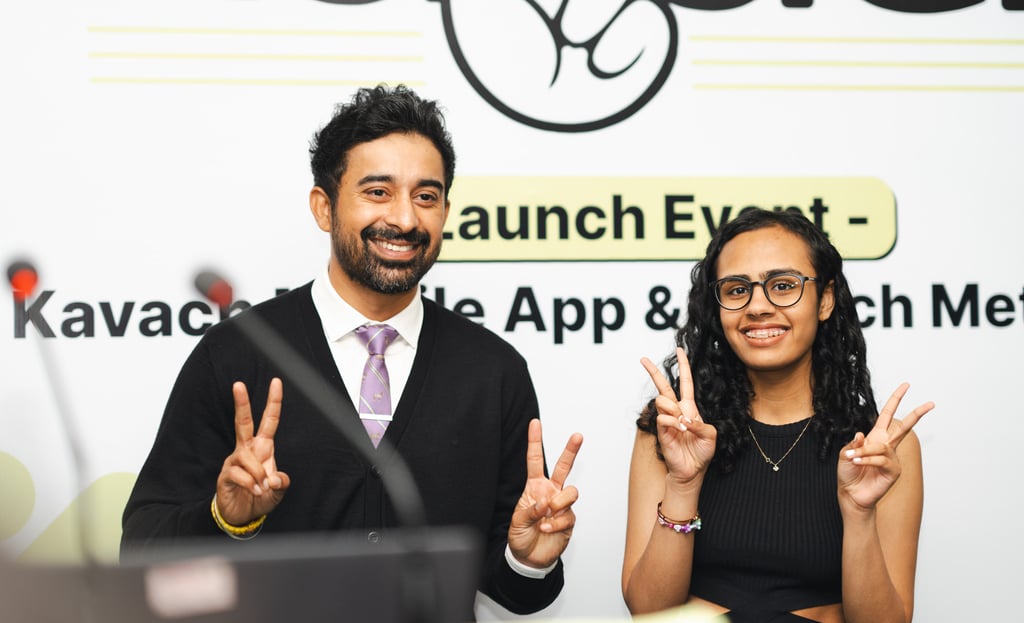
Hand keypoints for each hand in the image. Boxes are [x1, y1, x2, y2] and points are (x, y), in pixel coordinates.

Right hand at [215, 378, 290, 524]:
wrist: (243, 515)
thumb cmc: (261, 497)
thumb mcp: (278, 491)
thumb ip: (281, 483)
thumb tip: (274, 478)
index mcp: (263, 447)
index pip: (269, 421)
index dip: (274, 402)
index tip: (276, 382)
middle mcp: (247, 449)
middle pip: (243, 421)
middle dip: (242, 403)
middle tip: (238, 384)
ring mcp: (234, 460)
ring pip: (247, 457)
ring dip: (259, 475)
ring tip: (262, 488)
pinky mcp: (226, 474)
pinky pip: (240, 475)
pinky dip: (251, 485)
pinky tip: (254, 491)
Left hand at [507, 419, 583, 569]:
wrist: (529, 558)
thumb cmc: (520, 536)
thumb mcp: (517, 521)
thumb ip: (530, 509)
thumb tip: (545, 503)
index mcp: (534, 487)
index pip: (534, 460)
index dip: (534, 441)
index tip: (535, 423)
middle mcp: (550, 492)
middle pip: (563, 467)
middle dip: (571, 451)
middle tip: (577, 436)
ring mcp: (561, 506)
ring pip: (571, 492)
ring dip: (559, 503)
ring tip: (547, 514)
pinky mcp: (569, 520)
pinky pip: (568, 516)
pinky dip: (554, 523)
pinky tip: (545, 529)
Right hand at [640, 347, 716, 486]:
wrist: (692, 470)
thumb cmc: (702, 452)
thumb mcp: (710, 434)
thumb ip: (699, 423)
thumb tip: (683, 418)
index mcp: (690, 407)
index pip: (685, 382)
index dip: (683, 365)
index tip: (679, 350)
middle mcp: (677, 411)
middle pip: (663, 386)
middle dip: (653, 372)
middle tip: (643, 359)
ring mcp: (667, 420)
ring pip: (662, 401)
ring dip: (674, 410)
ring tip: (683, 425)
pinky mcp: (661, 431)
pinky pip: (663, 418)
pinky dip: (673, 423)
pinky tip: (679, 431)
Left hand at [838, 382, 932, 511]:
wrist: (851, 494)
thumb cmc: (849, 473)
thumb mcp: (845, 454)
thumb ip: (854, 443)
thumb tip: (862, 434)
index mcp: (876, 437)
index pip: (887, 415)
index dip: (896, 400)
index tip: (906, 385)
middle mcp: (886, 445)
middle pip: (904, 426)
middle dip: (916, 413)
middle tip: (931, 403)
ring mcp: (892, 458)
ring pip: (881, 446)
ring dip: (865, 452)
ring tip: (853, 458)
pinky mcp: (893, 471)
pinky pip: (881, 459)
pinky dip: (868, 459)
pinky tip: (859, 462)